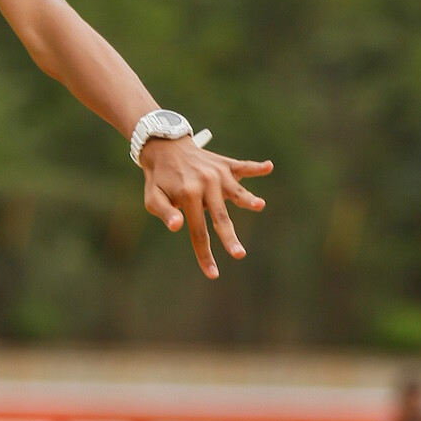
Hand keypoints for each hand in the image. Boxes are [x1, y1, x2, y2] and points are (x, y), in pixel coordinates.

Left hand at [141, 138, 272, 278]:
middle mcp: (206, 184)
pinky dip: (256, 168)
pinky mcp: (226, 164)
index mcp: (188, 195)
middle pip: (220, 217)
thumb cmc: (158, 179)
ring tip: (259, 205)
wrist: (164, 146)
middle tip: (239, 254)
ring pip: (237, 192)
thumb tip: (177, 227)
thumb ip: (164, 212)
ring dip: (247, 199)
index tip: (213, 274)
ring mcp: (218, 174)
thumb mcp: (152, 197)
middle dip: (229, 238)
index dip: (205, 254)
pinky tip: (268, 166)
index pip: (198, 231)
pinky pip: (243, 167)